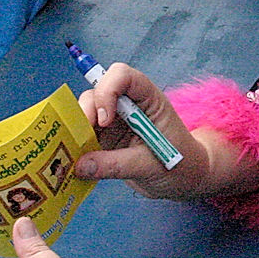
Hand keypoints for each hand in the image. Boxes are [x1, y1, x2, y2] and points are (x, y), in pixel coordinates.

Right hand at [77, 64, 258, 201]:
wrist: (184, 180)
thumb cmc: (180, 165)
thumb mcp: (151, 166)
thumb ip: (116, 165)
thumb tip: (80, 165)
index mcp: (149, 100)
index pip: (124, 76)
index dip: (108, 90)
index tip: (105, 121)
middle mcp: (129, 105)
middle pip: (98, 92)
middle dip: (86, 111)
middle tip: (82, 138)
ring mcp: (115, 120)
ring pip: (86, 112)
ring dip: (77, 128)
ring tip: (74, 153)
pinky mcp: (105, 138)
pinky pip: (84, 134)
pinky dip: (75, 143)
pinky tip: (74, 161)